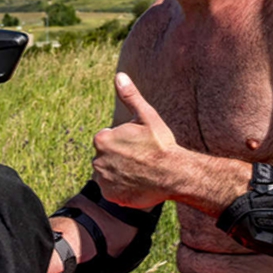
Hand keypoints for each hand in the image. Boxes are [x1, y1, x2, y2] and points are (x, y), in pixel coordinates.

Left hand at [90, 72, 179, 208]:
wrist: (174, 174)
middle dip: (119, 157)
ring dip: (119, 172)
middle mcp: (97, 161)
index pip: (106, 139)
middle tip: (140, 159)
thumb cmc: (161, 144)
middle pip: (106, 157)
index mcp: (102, 140)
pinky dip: (122, 188)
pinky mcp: (111, 196)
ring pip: (108, 173)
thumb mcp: (147, 116)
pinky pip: (113, 190)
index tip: (138, 145)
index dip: (123, 141)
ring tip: (140, 171)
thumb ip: (130, 96)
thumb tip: (119, 76)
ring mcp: (104, 180)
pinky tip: (137, 183)